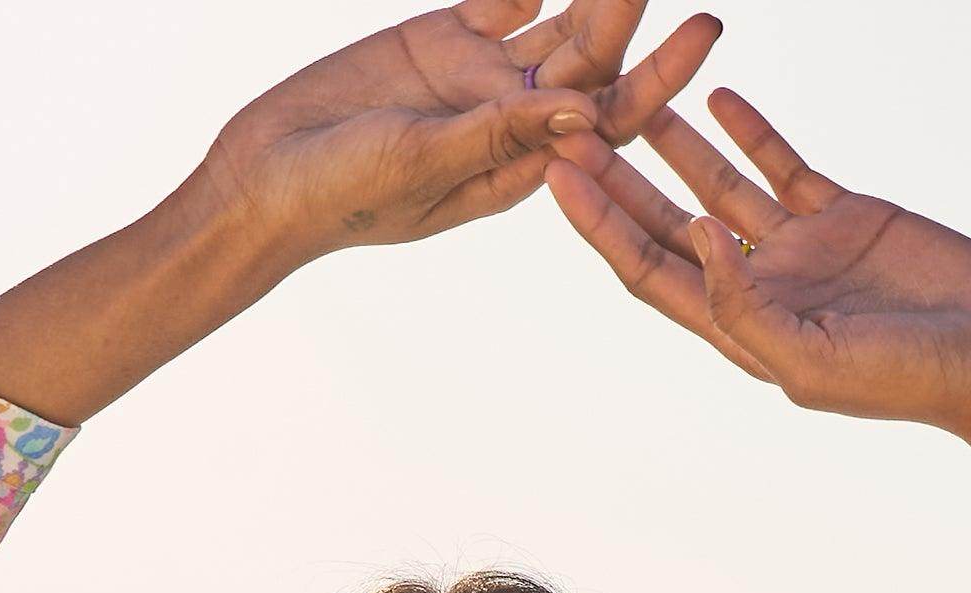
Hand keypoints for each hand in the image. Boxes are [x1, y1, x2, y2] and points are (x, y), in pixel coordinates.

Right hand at [195, 0, 719, 283]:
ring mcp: (479, 76)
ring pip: (554, 19)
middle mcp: (512, 119)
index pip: (609, 114)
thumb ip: (499, 135)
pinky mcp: (443, 38)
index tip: (705, 27)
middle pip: (592, 56)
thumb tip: (586, 113)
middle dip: (633, 9)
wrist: (266, 177)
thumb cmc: (343, 196)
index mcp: (522, 164)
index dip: (662, 73)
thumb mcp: (423, 162)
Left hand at [547, 79, 970, 592]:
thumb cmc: (914, 378)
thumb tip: (692, 237)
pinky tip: (715, 97)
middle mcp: (763, 291)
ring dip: (671, 145)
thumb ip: (744, 309)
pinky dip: (750, 131)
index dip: (603, 226)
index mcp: (744, 334)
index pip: (652, 274)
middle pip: (670, 225)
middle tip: (569, 121)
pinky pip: (783, 164)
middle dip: (618, 178)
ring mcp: (802, 251)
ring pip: (719, 185)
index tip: (559, 174)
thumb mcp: (814, 360)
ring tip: (628, 94)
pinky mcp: (845, 213)